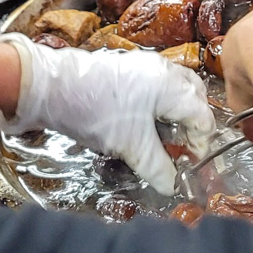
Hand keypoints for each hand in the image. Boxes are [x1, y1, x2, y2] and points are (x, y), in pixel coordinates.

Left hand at [0, 36, 214, 194]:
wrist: (50, 88)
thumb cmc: (97, 112)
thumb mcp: (131, 146)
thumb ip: (157, 167)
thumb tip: (172, 187)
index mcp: (172, 86)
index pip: (202, 116)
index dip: (200, 144)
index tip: (188, 163)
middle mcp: (164, 70)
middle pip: (195, 97)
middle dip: (193, 125)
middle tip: (181, 149)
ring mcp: (145, 65)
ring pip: (176, 89)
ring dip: (176, 115)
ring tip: (164, 139)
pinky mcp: (127, 68)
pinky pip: (157, 86)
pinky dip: (160, 106)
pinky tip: (144, 124)